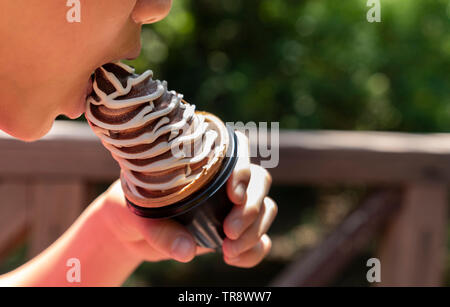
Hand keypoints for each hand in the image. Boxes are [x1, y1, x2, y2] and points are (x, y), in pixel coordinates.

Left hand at [95, 132, 276, 266]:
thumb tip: (187, 250)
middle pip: (260, 180)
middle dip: (252, 207)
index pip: (237, 152)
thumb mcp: (138, 215)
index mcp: (203, 162)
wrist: (133, 230)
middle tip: (230, 231)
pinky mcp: (235, 231)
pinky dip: (255, 250)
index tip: (234, 194)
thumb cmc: (136, 208)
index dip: (243, 170)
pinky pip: (260, 237)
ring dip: (256, 231)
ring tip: (228, 250)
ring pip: (266, 208)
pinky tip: (233, 259)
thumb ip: (160, 231)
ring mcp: (232, 205)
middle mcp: (223, 180)